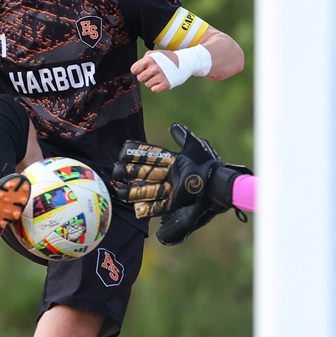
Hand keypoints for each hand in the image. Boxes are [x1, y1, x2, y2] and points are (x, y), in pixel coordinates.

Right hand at [113, 122, 251, 243]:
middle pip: (145, 174)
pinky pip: (159, 207)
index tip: (122, 152)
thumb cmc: (208, 164)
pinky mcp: (176, 203)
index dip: (136, 154)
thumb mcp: (196, 146)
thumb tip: (173, 126)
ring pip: (148, 191)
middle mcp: (168, 177)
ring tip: (119, 192)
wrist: (220, 185)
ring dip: (133, 192)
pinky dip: (148, 209)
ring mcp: (171, 191)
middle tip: (115, 172)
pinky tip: (136, 210)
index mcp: (172, 162)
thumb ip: (183, 137)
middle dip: (130, 173)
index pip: (150, 156)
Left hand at [130, 51, 176, 92]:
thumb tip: (135, 70)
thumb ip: (143, 60)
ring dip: (152, 81)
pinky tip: (163, 80)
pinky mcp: (166, 85)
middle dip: (145, 76)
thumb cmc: (167, 58)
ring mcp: (160, 77)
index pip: (134, 70)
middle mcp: (154, 68)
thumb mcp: (155, 54)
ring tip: (160, 75)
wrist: (184, 62)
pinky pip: (154, 89)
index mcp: (149, 60)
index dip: (138, 70)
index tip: (144, 69)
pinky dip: (157, 86)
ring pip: (147, 84)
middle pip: (140, 78)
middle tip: (153, 72)